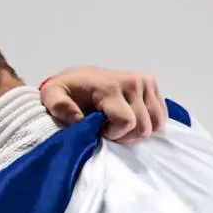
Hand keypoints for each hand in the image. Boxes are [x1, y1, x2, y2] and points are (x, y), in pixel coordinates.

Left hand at [39, 67, 167, 143]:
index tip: (98, 129)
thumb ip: (59, 106)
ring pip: (154, 123)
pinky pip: (161, 115)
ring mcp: (144, 83)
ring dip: (137, 130)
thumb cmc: (66, 91)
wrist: (76, 78)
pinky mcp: (151, 85)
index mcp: (111, 87)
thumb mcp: (52, 96)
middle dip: (125, 135)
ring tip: (118, 123)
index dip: (114, 134)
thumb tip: (77, 118)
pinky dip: (148, 122)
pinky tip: (132, 119)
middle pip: (143, 126)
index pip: (127, 122)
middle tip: (108, 127)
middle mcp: (133, 82)